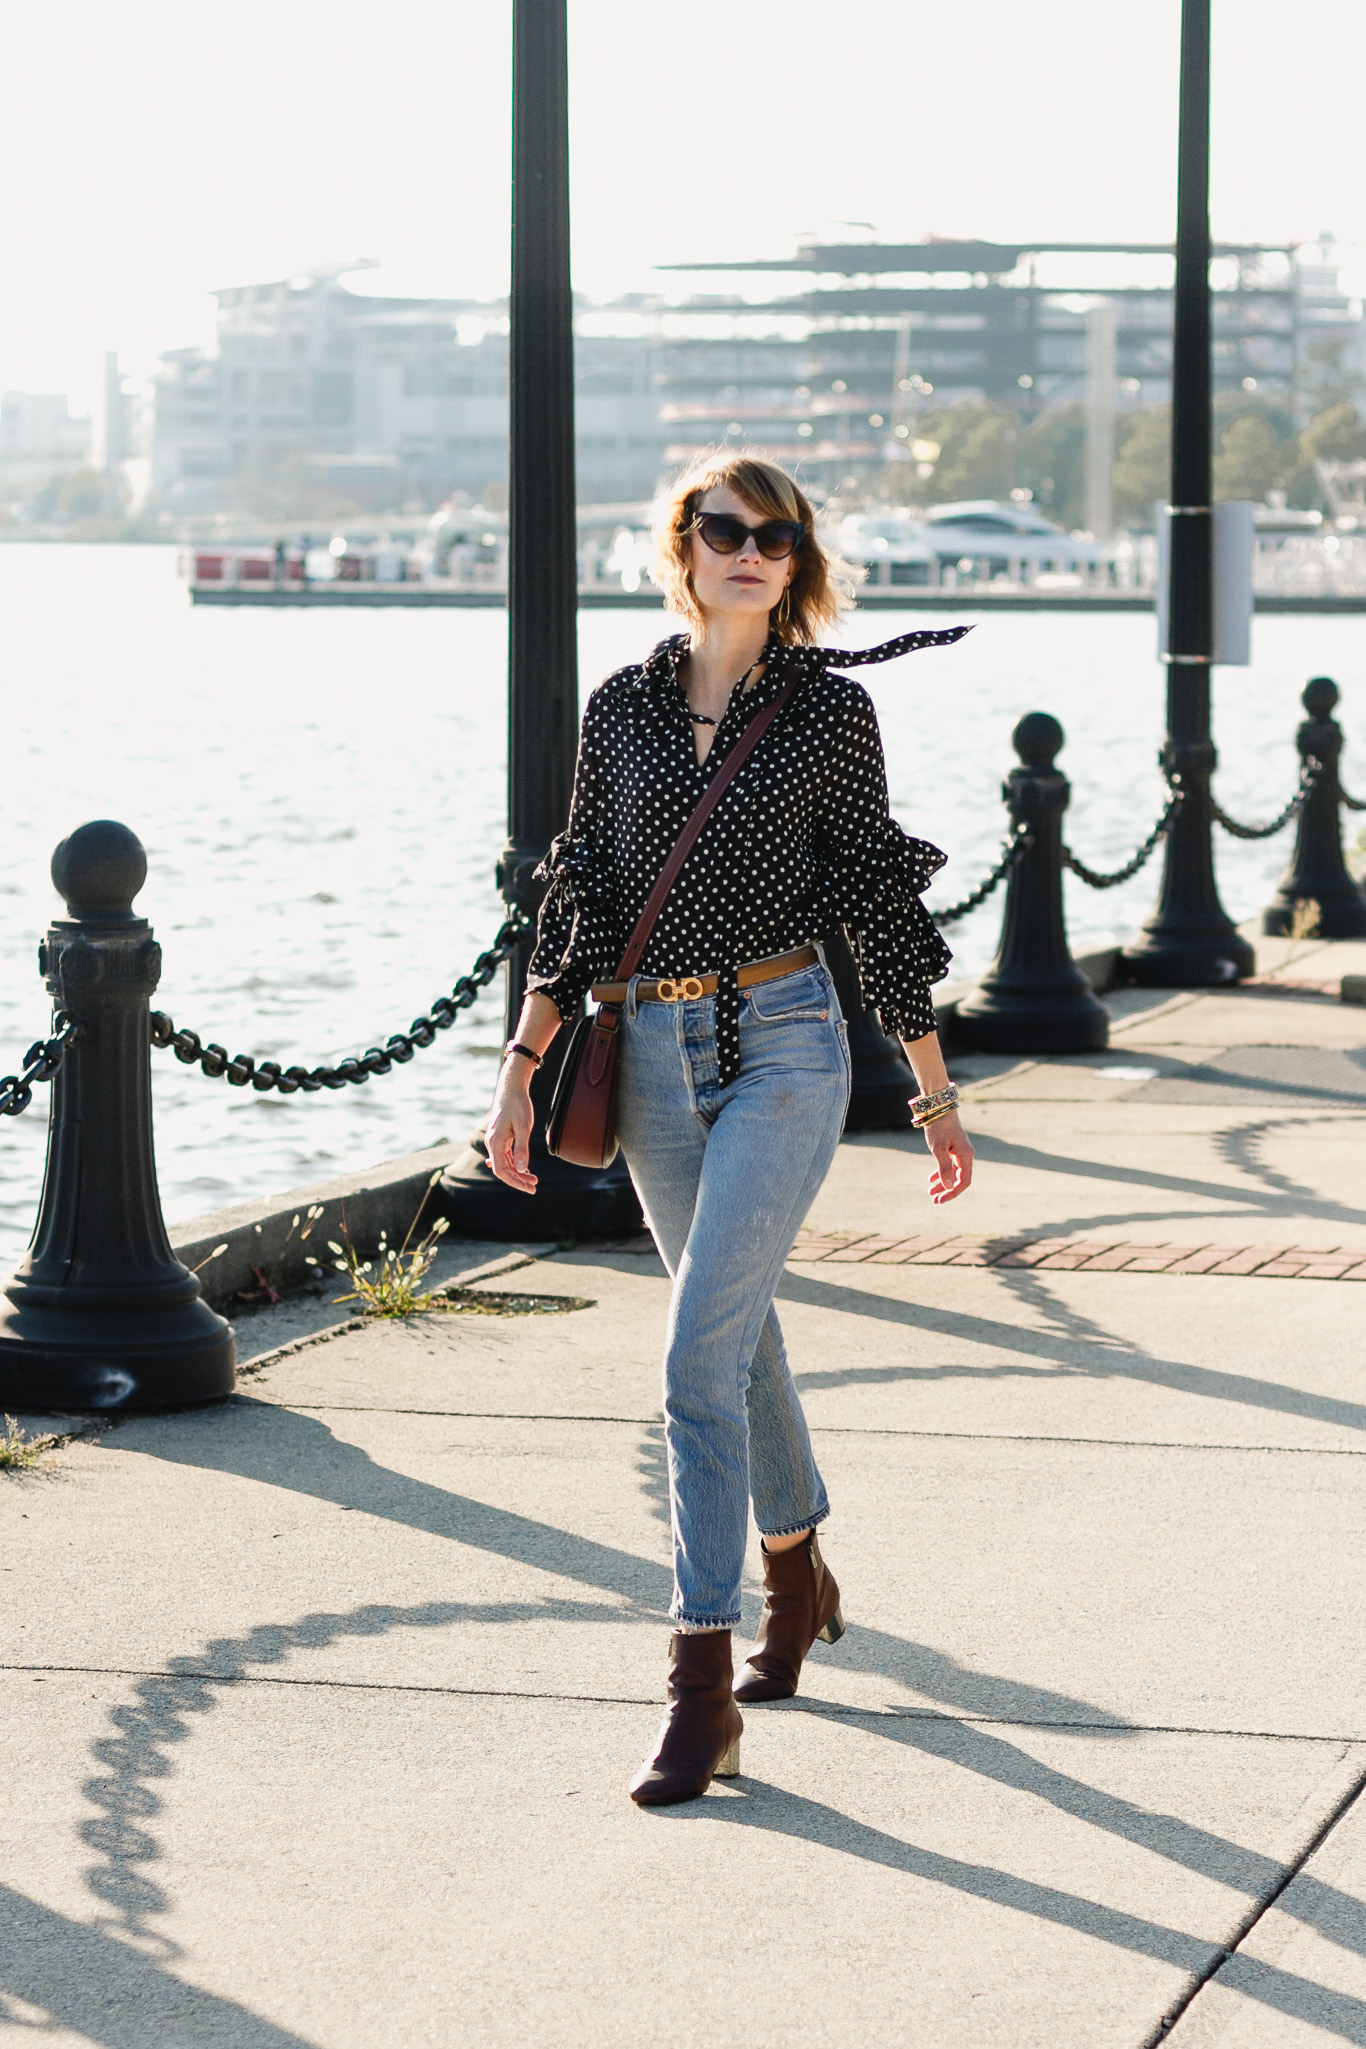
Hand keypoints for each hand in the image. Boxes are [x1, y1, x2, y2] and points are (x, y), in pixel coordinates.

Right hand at [486, 1068, 537, 1192]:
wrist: (512, 1087)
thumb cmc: (518, 1105)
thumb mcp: (523, 1127)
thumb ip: (522, 1149)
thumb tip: (521, 1169)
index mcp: (495, 1142)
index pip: (500, 1170)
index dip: (514, 1182)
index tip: (528, 1188)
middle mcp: (493, 1143)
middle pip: (503, 1169)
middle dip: (518, 1180)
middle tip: (534, 1188)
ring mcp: (497, 1141)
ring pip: (506, 1163)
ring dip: (519, 1172)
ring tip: (534, 1180)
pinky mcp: (502, 1137)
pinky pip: (507, 1155)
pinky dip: (516, 1163)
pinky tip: (526, 1169)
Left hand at [921, 1109, 972, 1203]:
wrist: (938, 1108)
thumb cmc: (939, 1127)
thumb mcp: (939, 1149)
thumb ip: (943, 1168)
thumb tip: (948, 1187)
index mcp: (966, 1156)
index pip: (963, 1181)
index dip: (953, 1193)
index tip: (940, 1200)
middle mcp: (965, 1155)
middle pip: (958, 1179)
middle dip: (946, 1190)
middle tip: (934, 1200)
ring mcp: (959, 1152)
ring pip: (952, 1173)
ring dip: (942, 1183)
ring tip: (930, 1193)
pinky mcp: (952, 1148)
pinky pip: (948, 1165)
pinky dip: (940, 1173)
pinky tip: (930, 1179)